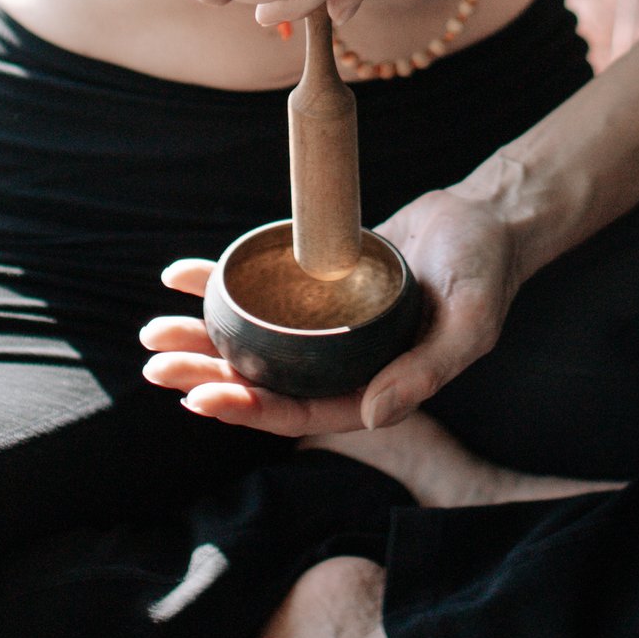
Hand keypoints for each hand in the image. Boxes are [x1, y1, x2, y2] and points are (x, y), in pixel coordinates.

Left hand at [138, 187, 520, 435]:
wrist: (485, 220)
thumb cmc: (485, 274)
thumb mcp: (469, 325)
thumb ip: (425, 371)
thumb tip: (374, 417)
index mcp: (372, 389)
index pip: (298, 411)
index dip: (248, 411)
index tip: (201, 399)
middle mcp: (340, 364)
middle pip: (262, 379)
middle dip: (206, 376)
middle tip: (154, 363)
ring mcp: (323, 325)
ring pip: (252, 339)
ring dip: (201, 337)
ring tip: (152, 332)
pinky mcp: (315, 283)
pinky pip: (260, 289)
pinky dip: (219, 283)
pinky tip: (181, 276)